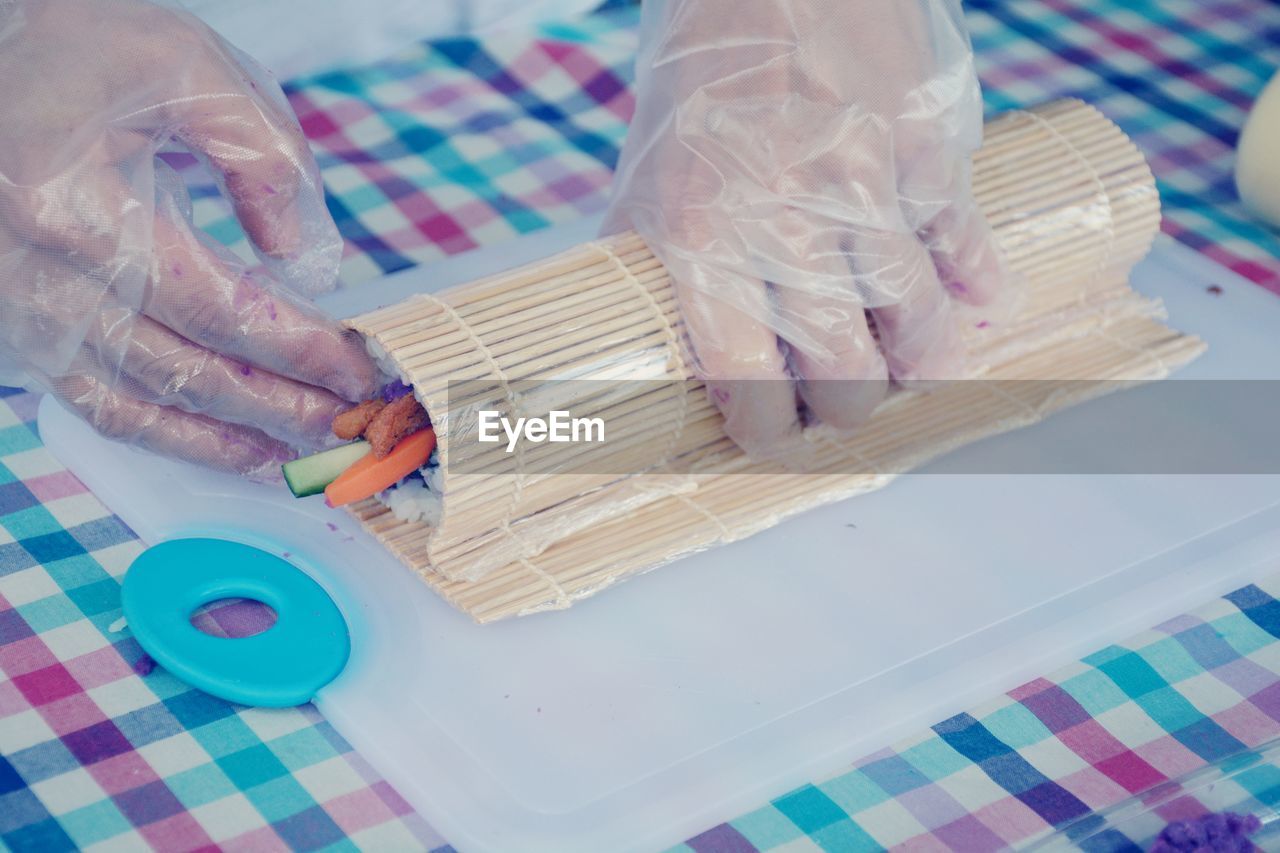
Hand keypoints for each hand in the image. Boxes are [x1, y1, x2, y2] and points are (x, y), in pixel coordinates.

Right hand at [0, 0, 377, 478]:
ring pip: (135, 405)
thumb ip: (262, 157)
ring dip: (227, 437)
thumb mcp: (186, 66)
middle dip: (277, 405)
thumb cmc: (81, 49)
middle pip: (182, 369)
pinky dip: (168, 433)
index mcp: (72, 206)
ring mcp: (15, 308)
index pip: (217, 306)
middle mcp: (32, 273)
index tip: (357, 370)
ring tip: (300, 452)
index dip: (296, 349)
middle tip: (347, 424)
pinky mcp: (14, 324)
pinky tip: (229, 443)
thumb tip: (308, 266)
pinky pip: (94, 403)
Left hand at [606, 0, 1009, 454]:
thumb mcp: (646, 172)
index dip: (767, 431)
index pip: (747, 381)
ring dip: (921, 367)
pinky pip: (968, 243)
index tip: (774, 438)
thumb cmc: (698, 72)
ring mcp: (871, 184)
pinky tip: (978, 314)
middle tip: (842, 408)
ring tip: (913, 371)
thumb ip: (655, 262)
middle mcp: (790, 223)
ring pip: (919, 324)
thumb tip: (662, 339)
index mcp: (705, 236)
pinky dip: (979, 290)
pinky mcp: (929, 145)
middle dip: (847, 412)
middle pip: (845, 373)